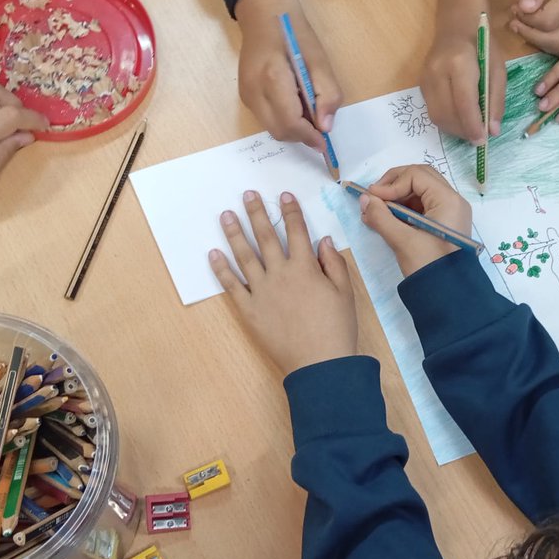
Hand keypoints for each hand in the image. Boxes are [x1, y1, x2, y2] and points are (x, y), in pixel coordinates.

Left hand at [209, 190, 357, 375]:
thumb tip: (324, 240)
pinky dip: (222, 269)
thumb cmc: (336, 328)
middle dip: (256, 213)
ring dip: (234, 233)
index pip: (297, 231)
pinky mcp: (249, 310)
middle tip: (247, 195)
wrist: (319, 363)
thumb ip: (333, 263)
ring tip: (225, 215)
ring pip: (244, 256)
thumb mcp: (345, 292)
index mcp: (305, 268)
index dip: (290, 211)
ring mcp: (262, 291)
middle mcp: (280, 274)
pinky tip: (213, 254)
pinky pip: (232, 285)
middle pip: (266, 237)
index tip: (283, 195)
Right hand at [234, 0, 342, 149]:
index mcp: (273, 78)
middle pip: (279, 131)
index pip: (290, 122)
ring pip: (272, 128)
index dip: (309, 136)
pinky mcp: (244, 96)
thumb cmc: (294, 33)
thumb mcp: (319, 59)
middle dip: (302, 134)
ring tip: (306, 108)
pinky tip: (293, 102)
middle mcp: (254, 91)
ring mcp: (246, 95)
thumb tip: (325, 127)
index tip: (325, 142)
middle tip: (318, 124)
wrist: (263, 14)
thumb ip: (326, 94)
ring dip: (293, 128)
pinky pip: (266, 118)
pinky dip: (283, 119)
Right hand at [357, 163, 472, 276]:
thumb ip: (381, 217)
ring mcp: (449, 213)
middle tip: (374, 196)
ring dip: (396, 197)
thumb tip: (364, 199)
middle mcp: (452, 201)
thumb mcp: (402, 241)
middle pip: (420, 178)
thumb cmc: (429, 266)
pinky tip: (385, 218)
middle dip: (394, 184)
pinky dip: (403, 209)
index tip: (372, 197)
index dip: (391, 183)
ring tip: (375, 210)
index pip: (416, 176)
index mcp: (448, 201)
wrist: (449, 296)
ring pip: (420, 192)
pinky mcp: (442, 224)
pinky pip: (421, 207)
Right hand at [421, 25, 504, 143]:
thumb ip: (496, 100)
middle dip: (463, 131)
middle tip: (478, 137)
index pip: (463, 103)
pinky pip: (432, 110)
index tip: (482, 141)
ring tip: (470, 129)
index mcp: (459, 64)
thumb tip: (493, 131)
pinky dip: (447, 120)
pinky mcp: (421, 84)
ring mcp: (425, 78)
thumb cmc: (482, 44)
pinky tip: (460, 117)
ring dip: (454, 129)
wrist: (457, 24)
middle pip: (446, 114)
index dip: (472, 126)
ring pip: (436, 117)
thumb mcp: (498, 70)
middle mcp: (437, 72)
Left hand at [510, 0, 558, 55]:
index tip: (515, 8)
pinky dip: (549, 46)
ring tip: (524, 28)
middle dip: (528, 34)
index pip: (546, 21)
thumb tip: (523, 8)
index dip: (526, 19)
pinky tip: (538, 34)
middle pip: (553, 40)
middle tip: (514, 22)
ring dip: (537, 42)